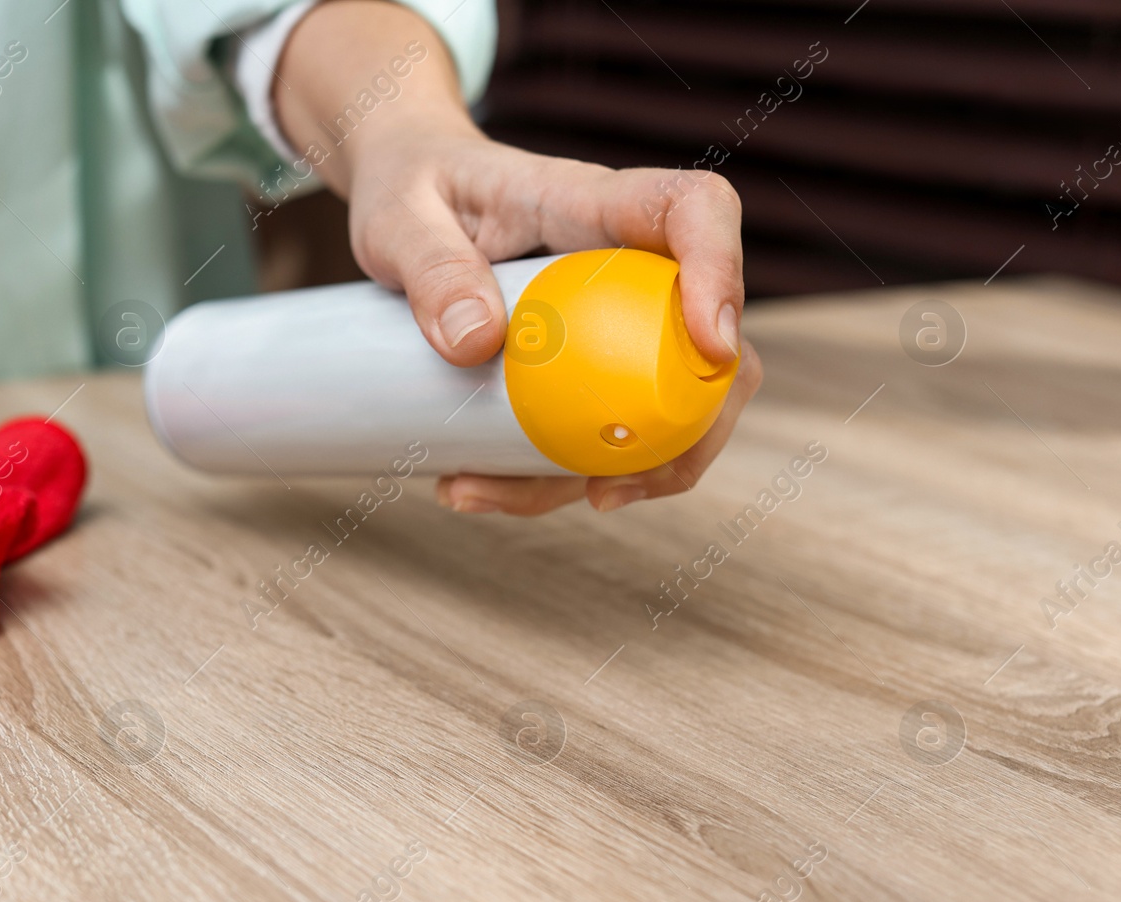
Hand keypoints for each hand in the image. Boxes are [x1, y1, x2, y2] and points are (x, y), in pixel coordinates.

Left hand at [349, 129, 757, 515]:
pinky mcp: (584, 367)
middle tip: (607, 491)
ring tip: (483, 496)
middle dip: (691, 432)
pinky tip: (473, 486)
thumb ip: (431, 266)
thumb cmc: (411, 186)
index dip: (723, 271)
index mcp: (593, 205)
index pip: (692, 211)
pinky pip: (594, 433)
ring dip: (604, 477)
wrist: (404, 193)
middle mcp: (624, 267)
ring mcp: (614, 323)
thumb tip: (477, 343)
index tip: (710, 344)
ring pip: (661, 410)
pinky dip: (545, 477)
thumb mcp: (398, 215)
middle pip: (712, 345)